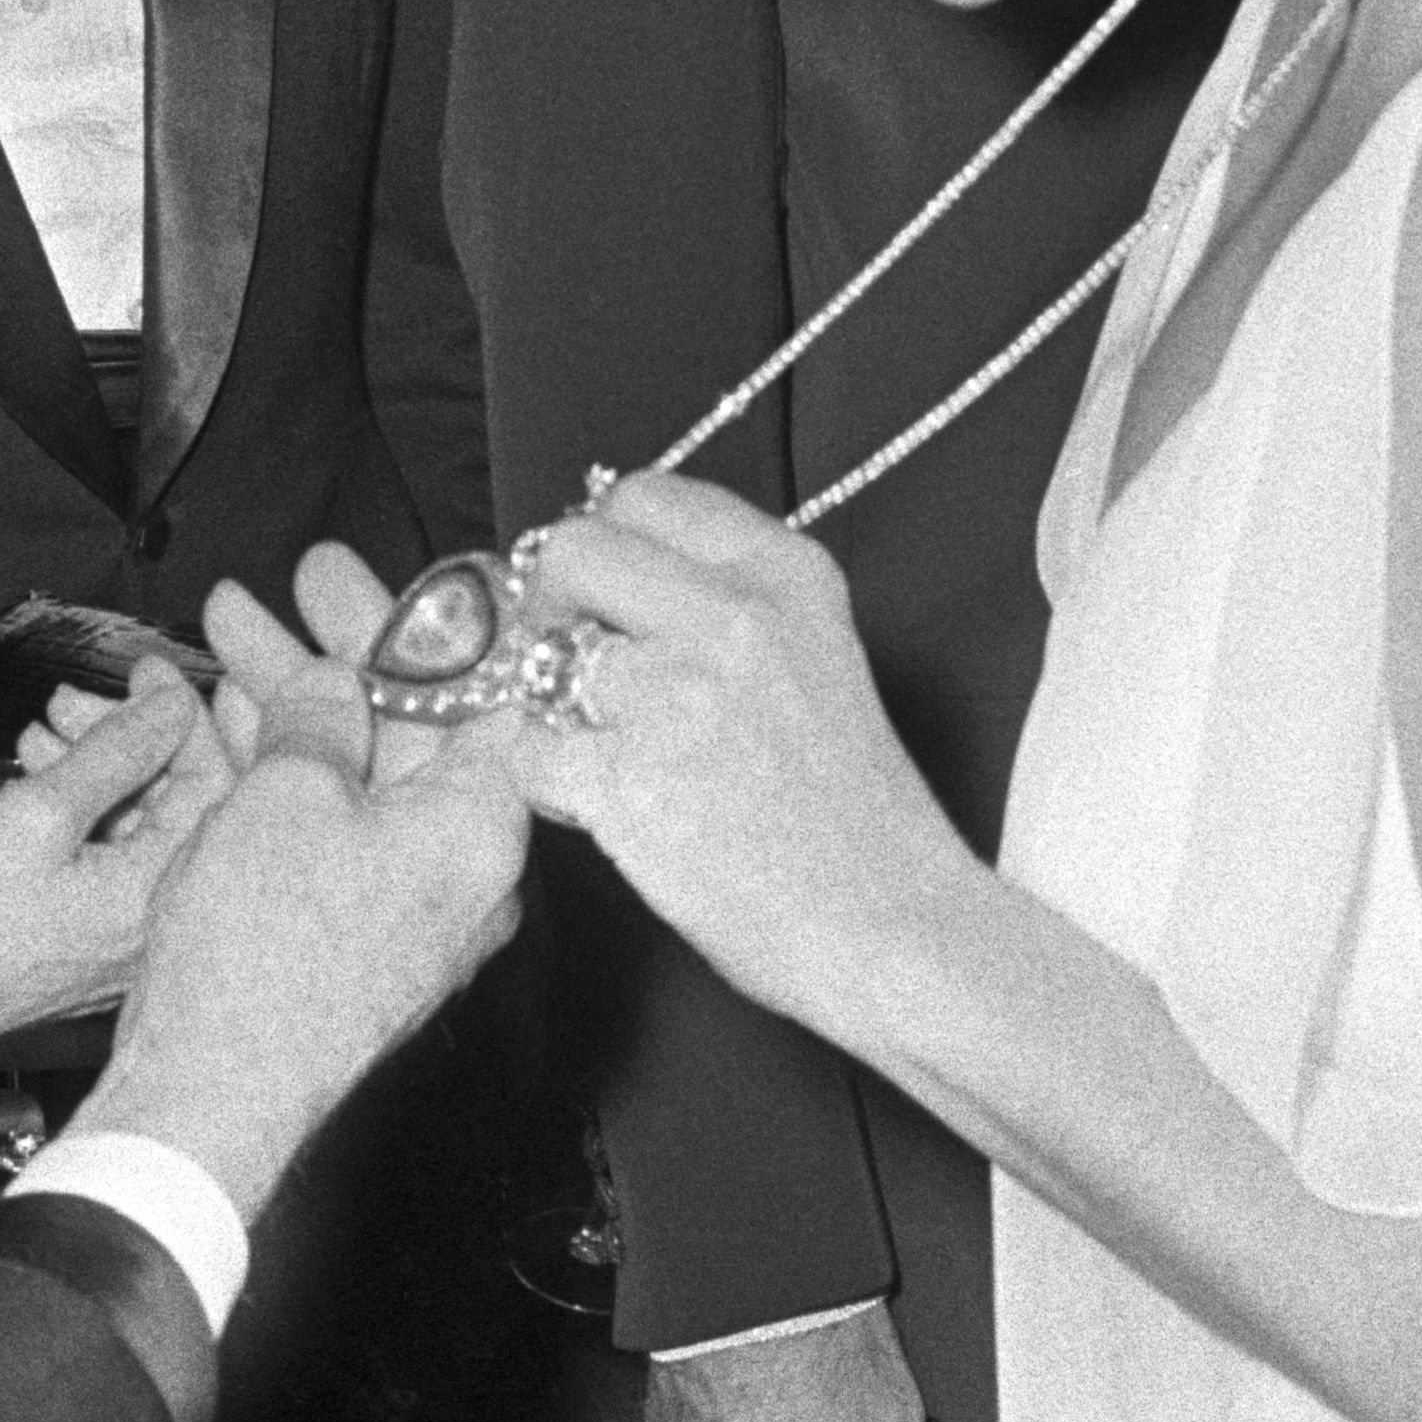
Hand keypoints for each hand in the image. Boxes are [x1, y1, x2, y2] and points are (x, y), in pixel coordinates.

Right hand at [0, 671, 221, 1065]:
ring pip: (134, 824)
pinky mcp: (78, 942)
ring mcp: (114, 940)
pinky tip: (32, 774)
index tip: (145, 673)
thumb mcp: (37, 814)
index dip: (183, 714)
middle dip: (130, 735)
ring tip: (40, 731)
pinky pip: (103, 857)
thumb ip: (118, 751)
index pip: (214, 784)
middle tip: (75, 700)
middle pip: (177, 802)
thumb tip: (172, 707)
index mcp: (155, 897)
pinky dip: (76, 807)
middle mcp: (148, 926)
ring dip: (96, 764)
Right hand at [69, 577, 527, 1216]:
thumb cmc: (261, 956)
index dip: (446, 620)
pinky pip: (342, 830)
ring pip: (368, 774)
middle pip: (420, 727)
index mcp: (485, 830)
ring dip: (305, 699)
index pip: (493, 693)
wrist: (210, 1095)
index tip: (412, 568)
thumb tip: (338, 683)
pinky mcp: (363, 938)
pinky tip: (235, 711)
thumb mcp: (287, 793)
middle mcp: (470, 873)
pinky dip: (296, 771)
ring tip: (235, 621)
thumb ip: (322, 715)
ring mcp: (417, 909)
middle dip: (350, 647)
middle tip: (305, 576)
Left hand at [467, 476, 985, 1034]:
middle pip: (574, 549)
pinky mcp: (630, 780)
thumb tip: (610, 570)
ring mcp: (678, 694)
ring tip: (604, 753)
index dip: (605, 542)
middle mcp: (733, 616)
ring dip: (551, 707)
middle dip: (553, 604)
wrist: (891, 927)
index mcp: (785, 574)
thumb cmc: (853, 815)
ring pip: (541, 656)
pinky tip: (608, 809)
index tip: (604, 591)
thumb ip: (727, 598)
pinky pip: (530, 753)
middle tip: (572, 663)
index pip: (645, 494)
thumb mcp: (817, 654)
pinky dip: (550, 787)